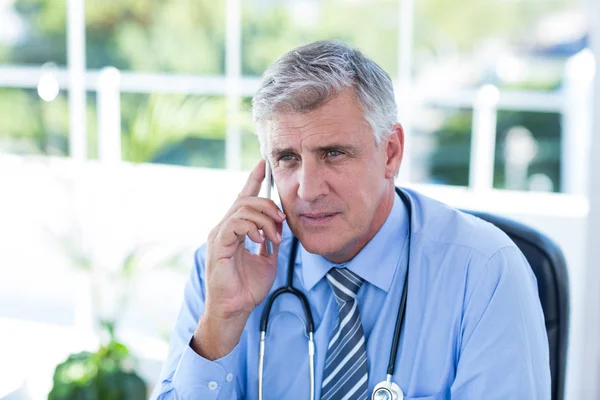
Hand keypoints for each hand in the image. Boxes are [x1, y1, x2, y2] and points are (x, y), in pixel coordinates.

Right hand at [193, 159, 285, 358]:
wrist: (235, 310)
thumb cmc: (247, 288)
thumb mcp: (267, 260)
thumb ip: (271, 241)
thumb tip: (280, 227)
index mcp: (235, 229)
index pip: (243, 197)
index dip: (253, 179)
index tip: (263, 164)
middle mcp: (224, 228)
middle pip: (246, 199)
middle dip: (268, 205)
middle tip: (282, 222)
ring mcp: (219, 235)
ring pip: (242, 208)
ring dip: (265, 219)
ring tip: (274, 236)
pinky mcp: (218, 244)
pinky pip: (235, 223)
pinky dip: (252, 228)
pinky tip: (260, 240)